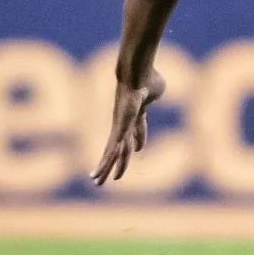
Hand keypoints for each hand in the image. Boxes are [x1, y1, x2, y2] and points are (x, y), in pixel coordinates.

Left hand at [92, 70, 165, 185]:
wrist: (138, 72)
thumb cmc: (149, 77)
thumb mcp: (156, 90)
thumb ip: (153, 95)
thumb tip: (153, 92)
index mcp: (136, 114)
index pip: (135, 131)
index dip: (139, 141)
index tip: (139, 150)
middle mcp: (124, 122)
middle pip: (118, 147)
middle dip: (112, 163)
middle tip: (103, 178)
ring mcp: (120, 125)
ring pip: (113, 151)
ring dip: (106, 167)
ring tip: (98, 182)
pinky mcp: (119, 127)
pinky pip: (115, 146)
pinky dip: (110, 159)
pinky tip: (106, 169)